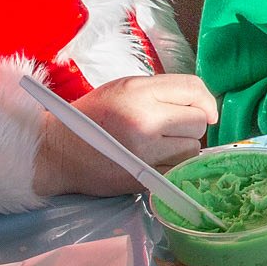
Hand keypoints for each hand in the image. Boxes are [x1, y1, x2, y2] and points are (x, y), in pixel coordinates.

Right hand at [32, 73, 218, 197]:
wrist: (58, 150)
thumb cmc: (94, 116)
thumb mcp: (126, 87)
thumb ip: (163, 91)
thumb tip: (205, 108)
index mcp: (140, 92)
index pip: (193, 89)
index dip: (207, 101)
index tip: (207, 111)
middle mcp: (145, 120)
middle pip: (198, 122)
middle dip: (190, 127)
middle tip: (170, 130)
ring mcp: (144, 152)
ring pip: (192, 150)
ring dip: (183, 150)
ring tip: (159, 147)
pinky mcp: (142, 178)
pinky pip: (179, 172)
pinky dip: (174, 169)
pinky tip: (157, 163)